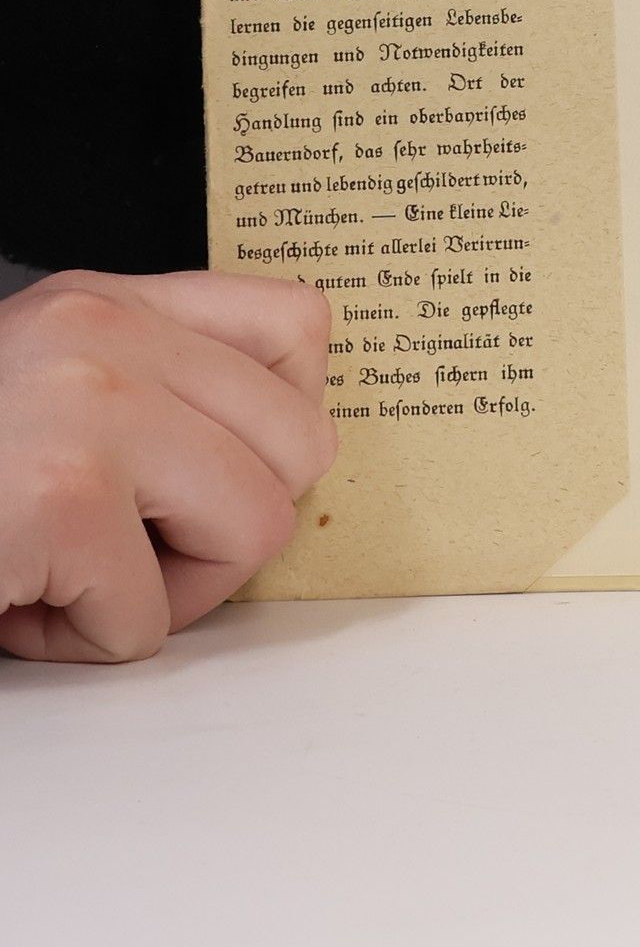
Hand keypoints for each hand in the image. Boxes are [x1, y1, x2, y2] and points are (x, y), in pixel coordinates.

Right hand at [0, 270, 336, 662]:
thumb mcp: (53, 380)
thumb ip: (159, 385)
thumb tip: (287, 445)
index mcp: (108, 301)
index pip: (300, 324)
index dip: (282, 421)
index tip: (216, 467)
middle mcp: (106, 334)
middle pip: (303, 445)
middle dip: (228, 526)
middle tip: (131, 546)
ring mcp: (88, 408)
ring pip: (256, 528)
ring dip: (170, 590)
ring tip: (73, 577)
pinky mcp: (58, 501)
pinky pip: (151, 618)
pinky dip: (86, 644)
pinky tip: (13, 605)